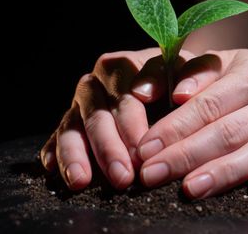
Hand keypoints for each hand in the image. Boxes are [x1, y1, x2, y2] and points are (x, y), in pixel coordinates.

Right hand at [40, 48, 191, 189]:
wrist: (164, 80)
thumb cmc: (178, 78)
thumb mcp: (190, 70)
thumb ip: (194, 75)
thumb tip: (181, 95)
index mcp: (124, 66)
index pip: (125, 94)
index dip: (132, 122)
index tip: (142, 148)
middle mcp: (97, 82)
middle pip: (98, 115)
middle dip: (109, 148)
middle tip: (124, 177)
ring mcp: (80, 104)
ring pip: (72, 127)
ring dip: (76, 155)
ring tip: (82, 181)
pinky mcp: (69, 122)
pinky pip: (56, 137)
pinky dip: (54, 153)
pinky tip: (53, 170)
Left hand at [137, 49, 247, 197]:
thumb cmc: (236, 80)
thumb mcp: (214, 64)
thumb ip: (181, 74)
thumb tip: (146, 92)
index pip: (208, 104)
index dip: (175, 128)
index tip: (146, 149)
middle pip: (229, 131)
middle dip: (187, 156)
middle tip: (153, 175)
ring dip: (223, 173)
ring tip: (191, 189)